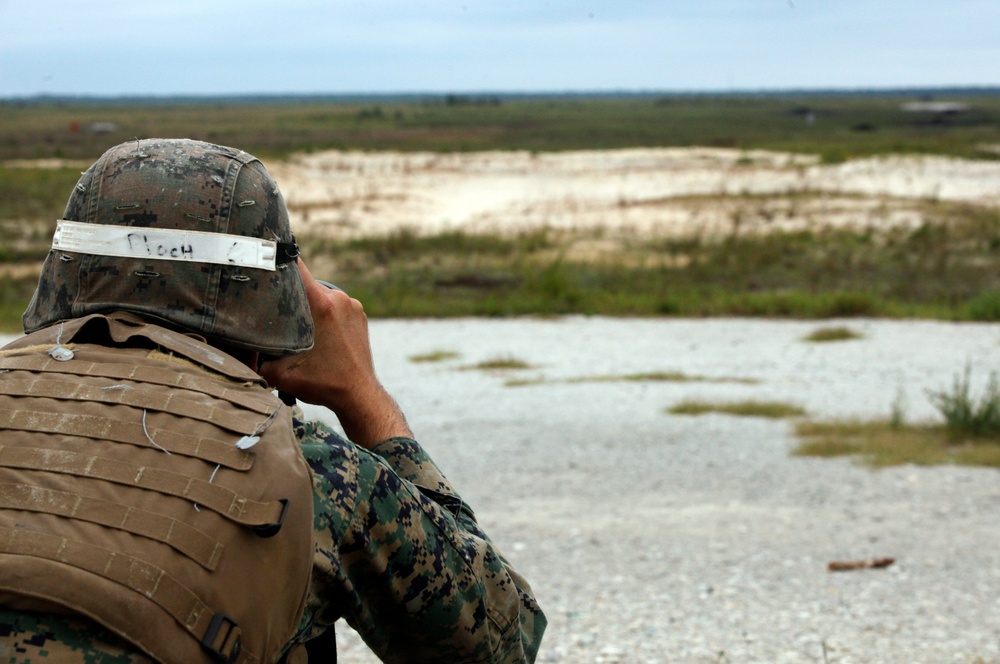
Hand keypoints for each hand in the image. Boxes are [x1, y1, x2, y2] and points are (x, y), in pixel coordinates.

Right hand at [260, 260, 412, 448]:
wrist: (360, 395)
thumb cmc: (323, 384)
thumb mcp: (280, 374)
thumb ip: (256, 359)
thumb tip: (236, 349)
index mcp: (321, 304)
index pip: (297, 266)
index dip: (279, 259)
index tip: (265, 255)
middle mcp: (338, 298)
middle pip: (306, 283)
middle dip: (291, 293)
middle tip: (275, 306)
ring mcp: (352, 305)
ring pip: (321, 294)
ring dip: (309, 305)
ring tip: (298, 325)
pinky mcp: (360, 314)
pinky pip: (336, 305)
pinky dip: (325, 313)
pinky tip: (318, 332)